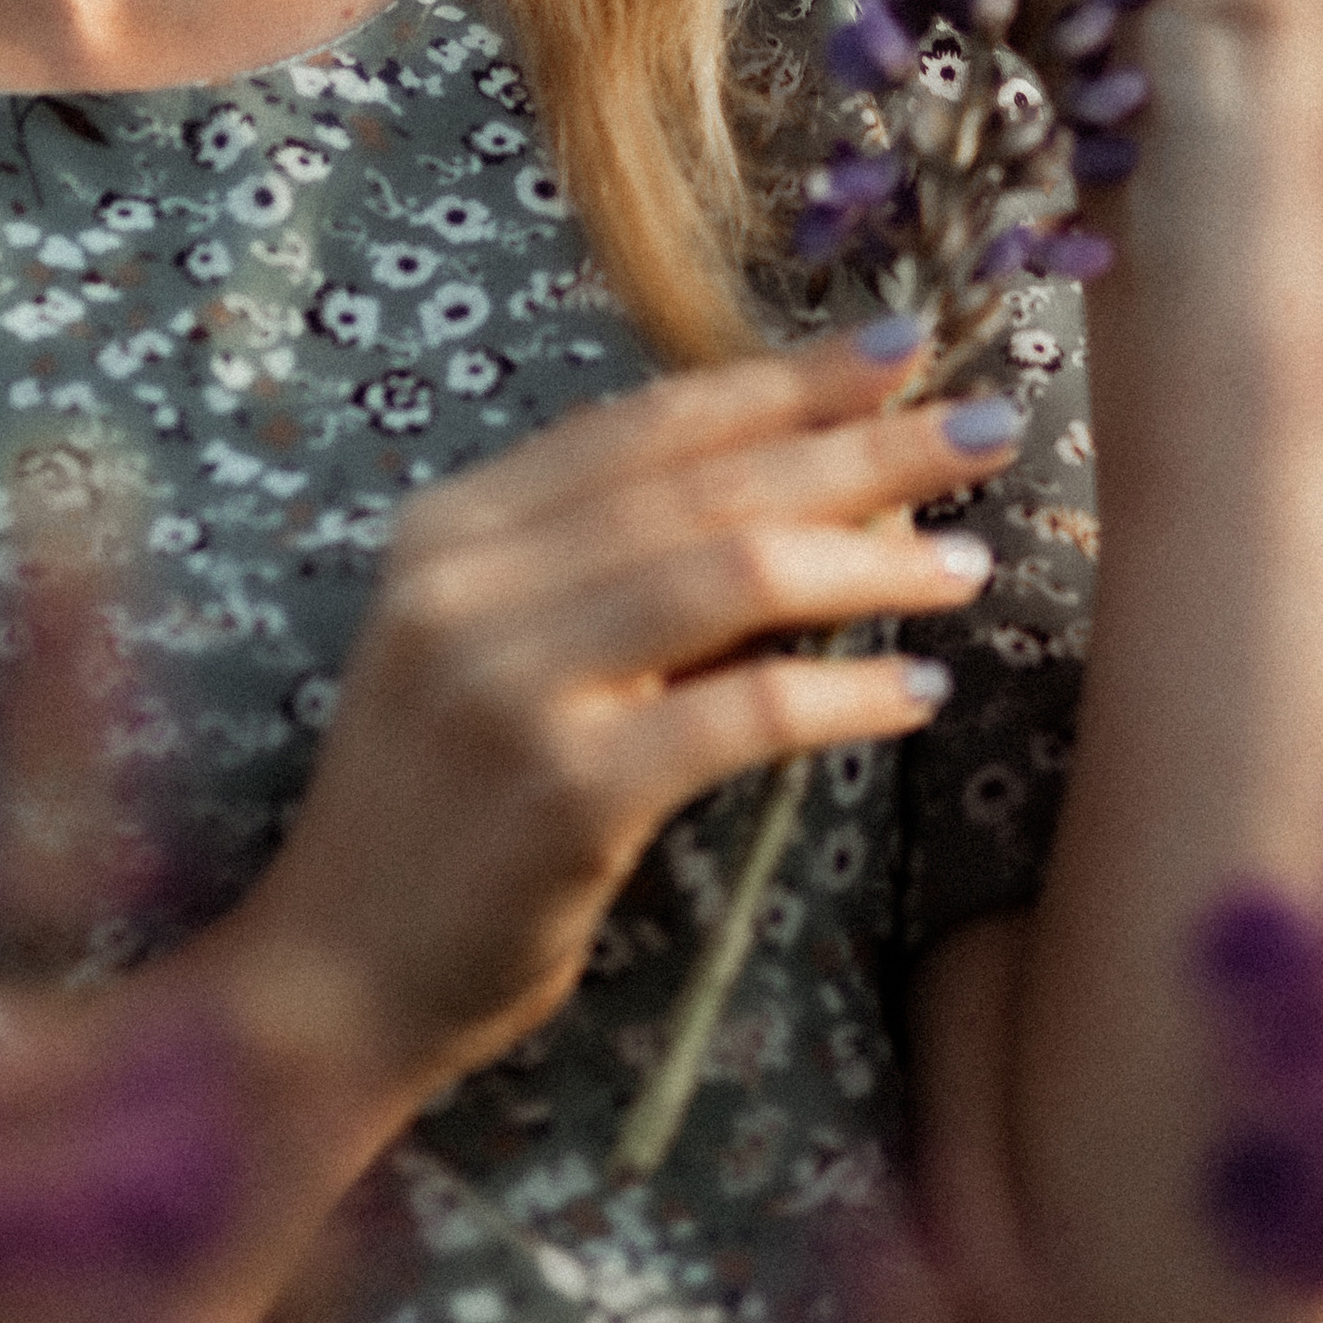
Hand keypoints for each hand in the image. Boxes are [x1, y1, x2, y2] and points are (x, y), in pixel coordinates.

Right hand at [228, 327, 1018, 1108]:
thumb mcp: (496, 652)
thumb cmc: (441, 809)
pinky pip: (741, 715)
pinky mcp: (565, 792)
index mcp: (451, 528)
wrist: (336, 974)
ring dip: (869, 560)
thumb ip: (612, 573)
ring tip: (968, 564)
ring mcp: (511, 684)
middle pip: (704, 483)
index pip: (645, 422)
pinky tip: (917, 693)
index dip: (779, 378)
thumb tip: (810, 497)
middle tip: (987, 425)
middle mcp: (469, 582)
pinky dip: (844, 694)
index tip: (896, 348)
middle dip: (860, 446)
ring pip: (730, 575)